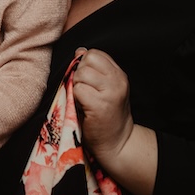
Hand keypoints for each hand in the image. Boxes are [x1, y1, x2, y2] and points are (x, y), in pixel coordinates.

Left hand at [70, 48, 135, 166]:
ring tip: (84, 100)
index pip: (95, 53)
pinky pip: (77, 90)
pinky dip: (75, 98)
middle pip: (87, 60)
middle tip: (85, 92)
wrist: (118, 143)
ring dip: (76, 86)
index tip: (88, 81)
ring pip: (81, 74)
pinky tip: (83, 108)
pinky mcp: (100, 105)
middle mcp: (117, 81)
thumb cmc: (107, 116)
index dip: (85, 65)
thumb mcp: (105, 89)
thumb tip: (79, 50)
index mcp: (119, 74)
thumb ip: (93, 70)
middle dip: (79, 74)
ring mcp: (110, 92)